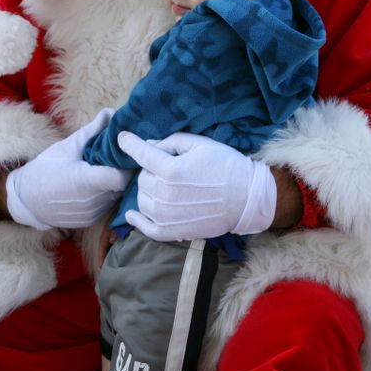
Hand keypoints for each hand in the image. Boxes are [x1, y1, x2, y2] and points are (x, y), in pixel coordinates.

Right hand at [5, 109, 131, 228]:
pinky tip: (95, 186)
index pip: (122, 176)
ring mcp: (93, 213)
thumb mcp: (67, 147)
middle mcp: (93, 201)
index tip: (126, 154)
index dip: (128, 165)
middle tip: (117, 159)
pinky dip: (105, 196)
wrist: (27, 200)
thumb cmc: (46, 169)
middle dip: (122, 171)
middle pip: (122, 185)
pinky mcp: (91, 220)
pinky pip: (107, 205)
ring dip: (114, 184)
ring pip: (116, 196)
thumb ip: (92, 131)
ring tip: (104, 171)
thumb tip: (110, 113)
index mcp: (88, 181)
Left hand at [118, 132, 275, 240]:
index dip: (129, 143)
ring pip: (141, 199)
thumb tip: (149, 145)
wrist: (247, 198)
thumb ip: (171, 142)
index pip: (140, 153)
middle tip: (167, 168)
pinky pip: (144, 227)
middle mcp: (164, 193)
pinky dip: (136, 219)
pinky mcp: (171, 232)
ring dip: (148, 191)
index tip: (122, 138)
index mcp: (170, 169)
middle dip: (150, 170)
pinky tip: (132, 214)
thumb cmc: (226, 165)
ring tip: (163, 187)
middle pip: (142, 178)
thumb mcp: (200, 144)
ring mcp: (166, 216)